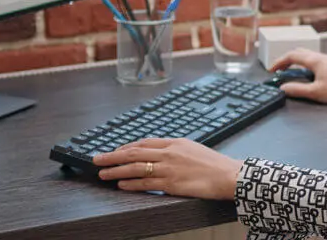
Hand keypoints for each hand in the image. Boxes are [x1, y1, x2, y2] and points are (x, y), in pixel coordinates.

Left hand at [93, 138, 242, 199]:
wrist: (229, 175)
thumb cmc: (215, 165)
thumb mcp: (194, 150)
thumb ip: (177, 151)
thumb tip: (162, 155)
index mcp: (176, 143)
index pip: (144, 142)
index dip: (126, 147)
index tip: (115, 150)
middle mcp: (170, 153)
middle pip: (134, 153)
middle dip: (113, 156)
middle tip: (97, 159)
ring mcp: (169, 168)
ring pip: (136, 168)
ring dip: (116, 170)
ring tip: (103, 173)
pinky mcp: (171, 184)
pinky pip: (146, 183)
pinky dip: (131, 184)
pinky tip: (121, 184)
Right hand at [270, 48, 326, 104]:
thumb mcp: (316, 92)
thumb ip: (298, 90)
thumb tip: (283, 88)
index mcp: (314, 60)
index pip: (291, 56)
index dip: (279, 62)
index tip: (272, 71)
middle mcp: (319, 56)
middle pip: (298, 52)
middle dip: (285, 60)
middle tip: (278, 70)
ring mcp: (326, 59)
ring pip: (305, 55)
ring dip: (294, 62)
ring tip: (289, 72)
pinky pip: (312, 60)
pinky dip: (303, 64)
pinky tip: (304, 75)